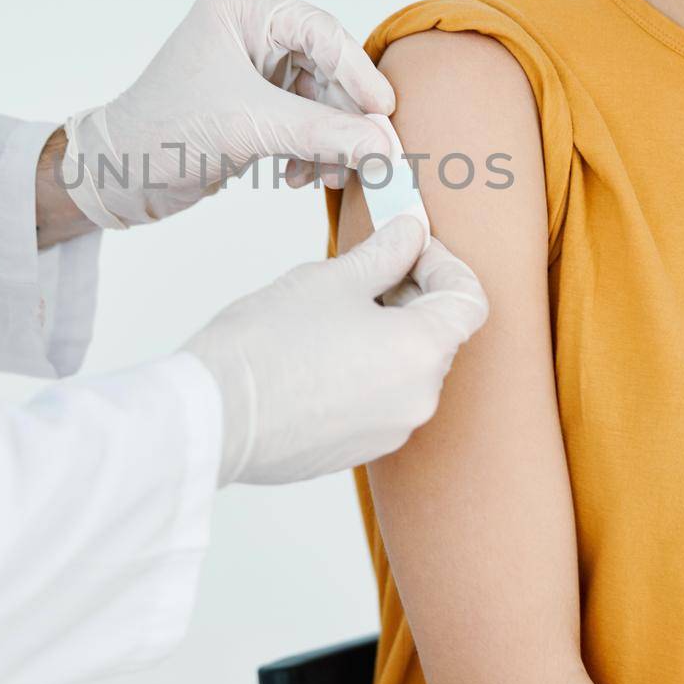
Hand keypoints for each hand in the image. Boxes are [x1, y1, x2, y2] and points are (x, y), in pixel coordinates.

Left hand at [60, 0, 395, 229]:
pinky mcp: (256, 104)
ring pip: (321, 99)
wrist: (119, 177)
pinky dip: (311, 151)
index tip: (382, 111)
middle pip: (327, 66)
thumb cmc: (162, 134)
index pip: (320, 29)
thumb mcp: (251, 128)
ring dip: (330, 141)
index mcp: (241, 10)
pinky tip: (298, 176)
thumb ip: (324, 134)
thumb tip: (384, 147)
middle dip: (344, 116)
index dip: (357, 71)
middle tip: (372, 153)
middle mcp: (250, 31)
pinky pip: (305, 121)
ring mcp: (254, 68)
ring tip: (327, 175)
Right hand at [179, 214, 488, 485]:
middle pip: (439, 335)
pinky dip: (364, 370)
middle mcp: (419, 398)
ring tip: (331, 313)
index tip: (408, 247)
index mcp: (422, 351)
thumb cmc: (268, 344)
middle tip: (365, 269)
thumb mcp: (331, 279)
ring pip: (407, 368)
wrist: (213, 415)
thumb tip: (410, 232)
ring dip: (386, 334)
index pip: (469, 300)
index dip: (444, 264)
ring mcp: (390, 431)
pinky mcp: (359, 451)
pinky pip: (378, 400)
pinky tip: (317, 353)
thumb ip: (384, 253)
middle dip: (411, 295)